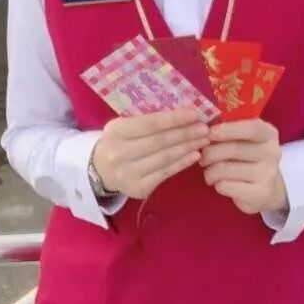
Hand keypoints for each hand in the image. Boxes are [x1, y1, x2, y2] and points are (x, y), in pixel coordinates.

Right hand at [91, 108, 210, 200]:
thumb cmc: (117, 142)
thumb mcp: (123, 126)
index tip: (195, 113)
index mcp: (116, 132)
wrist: (98, 171)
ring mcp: (129, 174)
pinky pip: (165, 174)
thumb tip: (181, 114)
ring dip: (188, 148)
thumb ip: (145, 120)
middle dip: (186, 134)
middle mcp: (120, 153)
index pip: (150, 124)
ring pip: (165, 158)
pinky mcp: (138, 189)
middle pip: (160, 142)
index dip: (174, 119)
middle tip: (205, 128)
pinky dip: (182, 164)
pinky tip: (194, 155)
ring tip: (203, 140)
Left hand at [199, 119, 288, 214]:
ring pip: (225, 169)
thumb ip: (228, 129)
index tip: (210, 132)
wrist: (265, 187)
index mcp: (268, 134)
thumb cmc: (247, 156)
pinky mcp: (259, 193)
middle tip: (202, 157)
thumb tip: (203, 129)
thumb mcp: (244, 138)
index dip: (228, 130)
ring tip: (209, 172)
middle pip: (234, 149)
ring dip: (210, 171)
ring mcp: (268, 174)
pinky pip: (225, 186)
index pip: (252, 128)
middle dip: (210, 153)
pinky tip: (219, 183)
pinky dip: (216, 184)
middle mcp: (272, 153)